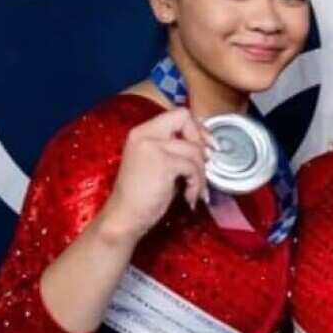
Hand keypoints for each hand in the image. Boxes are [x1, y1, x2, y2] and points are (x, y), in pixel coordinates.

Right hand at [100, 107, 211, 241]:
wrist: (124, 218)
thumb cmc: (142, 196)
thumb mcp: (157, 164)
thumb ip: (175, 149)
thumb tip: (207, 146)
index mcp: (142, 132)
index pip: (177, 114)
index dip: (197, 127)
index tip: (207, 145)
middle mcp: (144, 134)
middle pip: (185, 118)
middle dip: (202, 141)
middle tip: (208, 163)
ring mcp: (152, 146)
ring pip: (194, 150)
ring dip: (201, 174)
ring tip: (195, 191)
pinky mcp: (162, 162)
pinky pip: (193, 168)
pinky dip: (196, 185)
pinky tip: (189, 198)